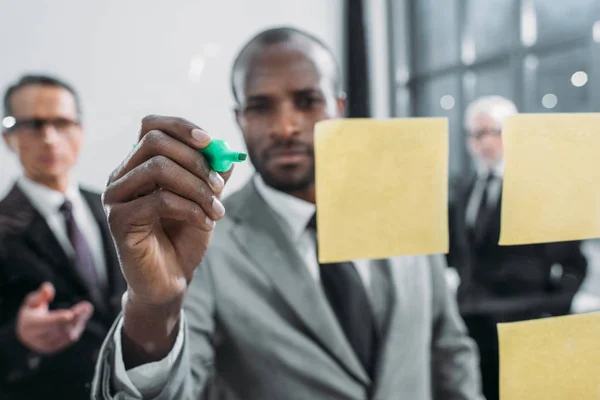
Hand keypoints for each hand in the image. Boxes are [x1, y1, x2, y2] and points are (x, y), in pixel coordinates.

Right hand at [16, 282, 93, 353]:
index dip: (58, 319)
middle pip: (60, 328)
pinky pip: (70, 338)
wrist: (25, 336)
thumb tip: (48, 287)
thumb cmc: (30, 315)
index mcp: (31, 325)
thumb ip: (40, 295)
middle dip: (75, 317)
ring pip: (67, 334)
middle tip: (87, 306)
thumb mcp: (30, 302)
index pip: (45, 323)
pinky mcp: (56, 347)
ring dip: (80, 321)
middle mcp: (39, 337)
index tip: (70, 314)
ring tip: (87, 308)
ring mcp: (48, 344)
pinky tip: (83, 316)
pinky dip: (78, 326)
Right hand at [103, 116, 231, 306]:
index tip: (211, 142)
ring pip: (158, 168)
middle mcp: (122, 175)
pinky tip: (205, 223)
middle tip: (220, 186)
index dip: (181, 127)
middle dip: (196, 160)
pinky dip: (190, 209)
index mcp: (140, 164)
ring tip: (216, 210)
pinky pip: (158, 200)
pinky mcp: (117, 220)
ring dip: (197, 187)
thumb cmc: (184, 237)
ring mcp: (116, 196)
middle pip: (155, 141)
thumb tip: (227, 152)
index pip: (151, 126)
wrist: (172, 280)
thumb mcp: (205, 200)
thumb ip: (212, 174)